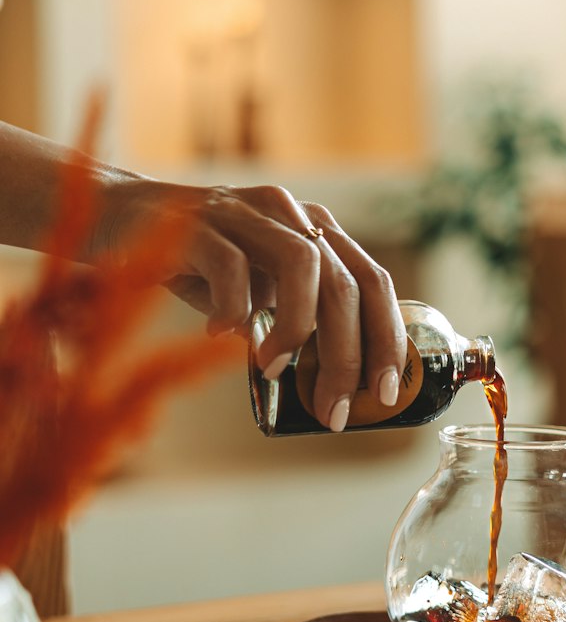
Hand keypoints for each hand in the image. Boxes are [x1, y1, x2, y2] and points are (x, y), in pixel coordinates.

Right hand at [94, 176, 406, 430]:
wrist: (122, 219)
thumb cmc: (200, 266)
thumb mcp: (259, 291)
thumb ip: (297, 322)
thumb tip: (335, 385)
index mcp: (316, 231)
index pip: (373, 281)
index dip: (386, 338)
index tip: (386, 393)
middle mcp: (290, 214)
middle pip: (343, 284)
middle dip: (345, 356)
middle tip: (332, 409)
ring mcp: (246, 212)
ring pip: (302, 264)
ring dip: (296, 329)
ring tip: (274, 369)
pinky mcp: (199, 221)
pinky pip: (231, 265)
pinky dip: (234, 309)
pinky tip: (220, 335)